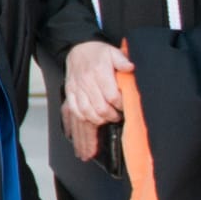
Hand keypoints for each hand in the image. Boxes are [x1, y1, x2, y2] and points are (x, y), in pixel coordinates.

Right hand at [58, 40, 131, 161]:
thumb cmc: (97, 53)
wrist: (78, 49)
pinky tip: (80, 140)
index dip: (120, 106)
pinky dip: (76, 128)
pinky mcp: (70, 96)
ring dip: (90, 131)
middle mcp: (85, 84)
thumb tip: (130, 67)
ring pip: (83, 116)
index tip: (125, 110)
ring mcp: (76, 91)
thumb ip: (122, 60)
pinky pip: (72, 115)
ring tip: (90, 149)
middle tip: (116, 121)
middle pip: (98, 109)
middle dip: (108, 119)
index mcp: (98, 72)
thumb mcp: (113, 52)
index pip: (111, 96)